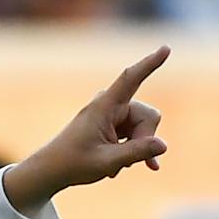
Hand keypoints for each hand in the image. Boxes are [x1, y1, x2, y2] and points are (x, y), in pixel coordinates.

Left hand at [4, 45, 169, 208]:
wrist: (52, 170)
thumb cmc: (72, 164)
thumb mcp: (106, 162)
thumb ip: (135, 152)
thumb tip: (163, 145)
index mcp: (104, 107)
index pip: (130, 79)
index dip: (149, 64)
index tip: (166, 48)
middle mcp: (111, 105)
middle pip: (149, 116)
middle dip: (144, 140)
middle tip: (124, 163)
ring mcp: (115, 114)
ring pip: (146, 128)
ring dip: (136, 149)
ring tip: (114, 164)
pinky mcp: (117, 124)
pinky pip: (139, 134)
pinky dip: (136, 151)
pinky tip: (142, 166)